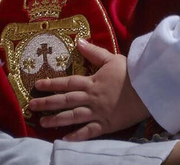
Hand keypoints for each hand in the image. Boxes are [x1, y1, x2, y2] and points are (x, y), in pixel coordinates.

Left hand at [30, 39, 149, 140]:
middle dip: (47, 103)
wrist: (148, 88)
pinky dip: (76, 136)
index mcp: (92, 81)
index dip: (51, 84)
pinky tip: (64, 139)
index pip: (67, 83)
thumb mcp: (112, 59)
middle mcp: (91, 97)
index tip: (37, 86)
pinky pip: (88, 132)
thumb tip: (78, 40)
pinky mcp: (106, 124)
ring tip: (43, 122)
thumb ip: (93, 52)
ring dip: (57, 119)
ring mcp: (97, 112)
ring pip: (73, 116)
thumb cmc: (131, 73)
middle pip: (65, 100)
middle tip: (31, 106)